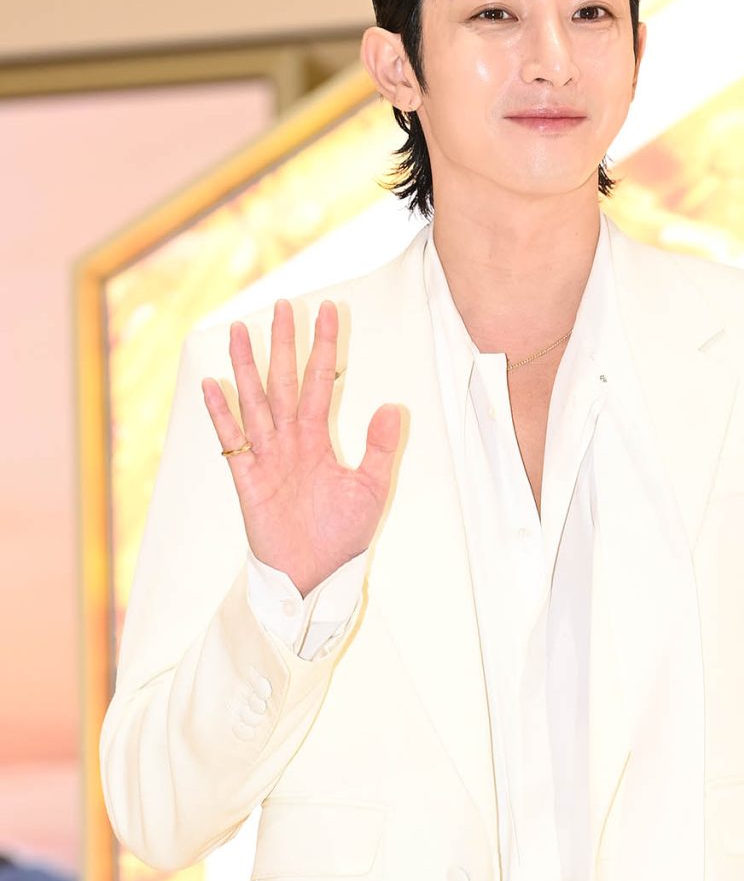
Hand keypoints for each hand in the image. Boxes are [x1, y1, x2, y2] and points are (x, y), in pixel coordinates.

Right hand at [201, 298, 400, 597]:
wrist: (315, 576)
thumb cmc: (341, 536)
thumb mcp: (371, 489)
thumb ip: (380, 448)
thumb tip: (393, 406)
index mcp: (319, 438)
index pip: (323, 381)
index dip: (325, 347)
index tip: (327, 310)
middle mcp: (290, 440)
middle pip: (285, 381)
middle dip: (284, 344)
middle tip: (282, 304)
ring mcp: (266, 456)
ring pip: (255, 401)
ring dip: (247, 367)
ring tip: (240, 330)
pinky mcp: (247, 478)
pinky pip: (233, 440)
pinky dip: (222, 413)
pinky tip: (212, 385)